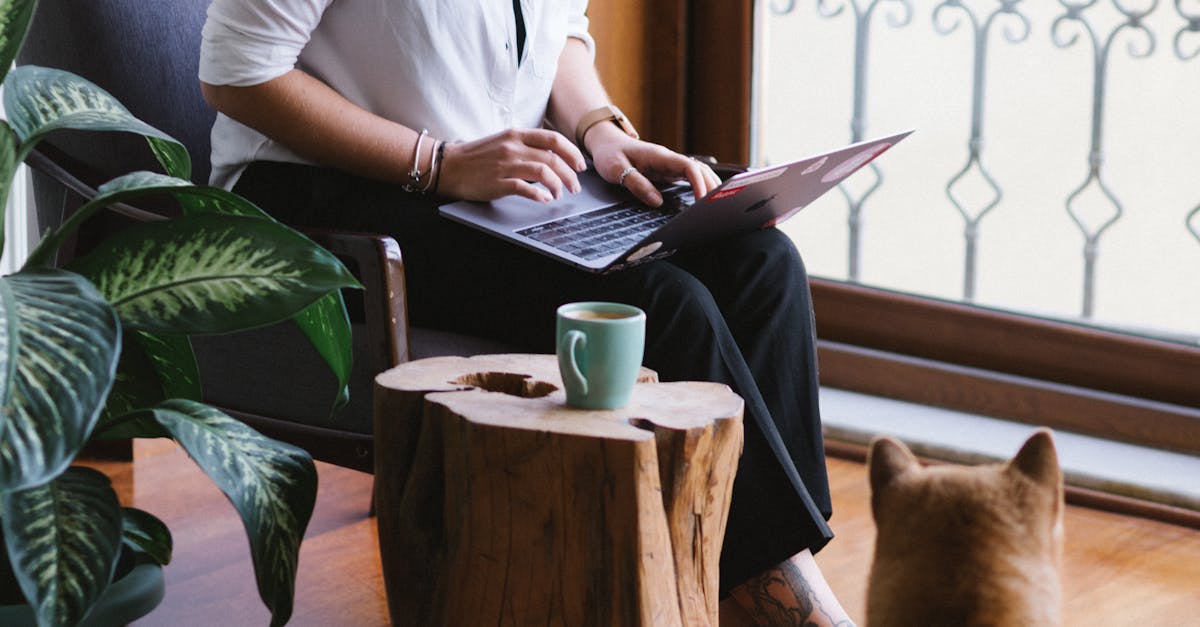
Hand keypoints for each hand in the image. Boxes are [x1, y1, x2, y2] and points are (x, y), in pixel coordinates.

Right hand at [438, 128, 586, 201]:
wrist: (448, 165)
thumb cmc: (476, 156)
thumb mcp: (503, 142)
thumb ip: (526, 146)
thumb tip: (551, 157)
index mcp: (516, 134)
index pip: (553, 139)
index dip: (572, 152)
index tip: (580, 165)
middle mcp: (513, 147)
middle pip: (553, 158)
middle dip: (570, 174)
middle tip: (575, 186)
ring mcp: (505, 164)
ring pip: (543, 172)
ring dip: (558, 185)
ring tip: (560, 194)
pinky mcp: (497, 182)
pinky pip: (525, 188)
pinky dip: (539, 195)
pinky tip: (544, 200)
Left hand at [585, 123, 721, 205]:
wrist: (606, 142)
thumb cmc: (609, 154)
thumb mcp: (617, 169)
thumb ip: (636, 184)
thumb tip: (656, 201)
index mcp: (659, 156)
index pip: (688, 167)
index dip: (699, 183)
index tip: (701, 200)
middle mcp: (669, 159)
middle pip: (700, 170)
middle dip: (711, 187)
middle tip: (717, 207)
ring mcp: (670, 164)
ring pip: (698, 172)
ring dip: (710, 185)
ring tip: (717, 204)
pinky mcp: (667, 170)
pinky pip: (690, 176)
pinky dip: (701, 185)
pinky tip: (706, 196)